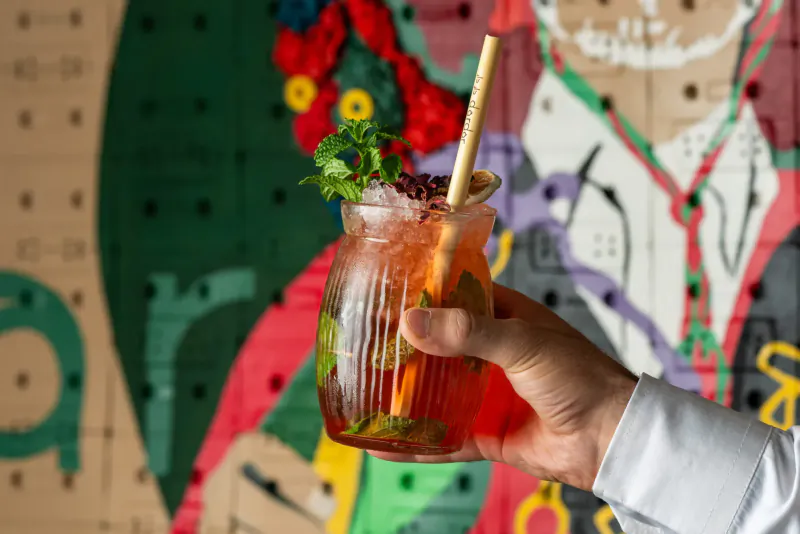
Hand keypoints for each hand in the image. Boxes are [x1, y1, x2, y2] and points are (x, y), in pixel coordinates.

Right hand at [368, 283, 637, 491]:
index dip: (420, 296)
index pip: (454, 297)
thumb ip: (468, 332)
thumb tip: (412, 323)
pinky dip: (416, 443)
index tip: (382, 293)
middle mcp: (490, 353)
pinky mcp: (485, 433)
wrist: (610, 438)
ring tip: (359, 392)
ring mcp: (485, 395)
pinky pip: (443, 438)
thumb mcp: (522, 342)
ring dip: (403, 395)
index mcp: (503, 318)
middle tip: (359, 344)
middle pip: (436, 346)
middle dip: (402, 347)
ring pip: (434, 393)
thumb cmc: (578, 376)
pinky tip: (384, 445)